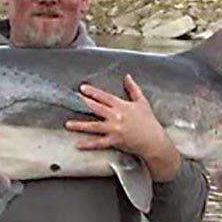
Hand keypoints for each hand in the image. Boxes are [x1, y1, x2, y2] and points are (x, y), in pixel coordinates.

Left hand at [66, 74, 181, 181]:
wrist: (153, 140)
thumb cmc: (149, 121)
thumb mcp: (142, 102)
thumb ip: (133, 88)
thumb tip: (127, 76)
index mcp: (122, 106)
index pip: (104, 97)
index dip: (93, 92)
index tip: (82, 88)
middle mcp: (116, 116)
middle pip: (96, 108)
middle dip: (82, 103)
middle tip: (71, 100)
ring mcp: (114, 129)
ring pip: (93, 126)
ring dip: (80, 125)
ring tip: (68, 124)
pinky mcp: (114, 141)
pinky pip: (99, 143)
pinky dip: (88, 144)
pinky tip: (78, 144)